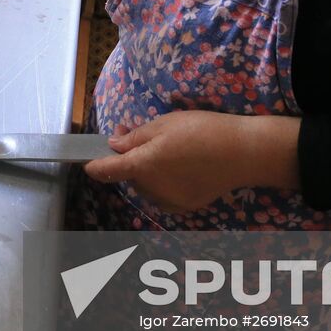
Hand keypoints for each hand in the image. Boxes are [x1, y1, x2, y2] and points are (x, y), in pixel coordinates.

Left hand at [83, 111, 301, 212]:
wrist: (243, 153)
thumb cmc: (203, 131)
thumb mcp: (165, 124)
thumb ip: (136, 137)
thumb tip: (115, 144)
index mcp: (144, 165)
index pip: (108, 171)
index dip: (94, 166)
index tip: (87, 162)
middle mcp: (153, 189)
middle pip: (130, 176)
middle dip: (130, 159)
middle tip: (138, 135)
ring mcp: (170, 201)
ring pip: (146, 187)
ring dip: (148, 171)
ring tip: (168, 150)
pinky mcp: (186, 207)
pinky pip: (164, 195)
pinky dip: (164, 183)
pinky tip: (182, 167)